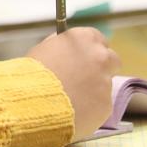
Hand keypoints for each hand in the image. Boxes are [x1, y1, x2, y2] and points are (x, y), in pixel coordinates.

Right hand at [27, 27, 121, 141]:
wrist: (35, 101)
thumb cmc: (34, 71)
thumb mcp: (44, 49)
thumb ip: (63, 46)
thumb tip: (69, 48)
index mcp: (84, 39)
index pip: (97, 38)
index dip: (89, 48)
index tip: (82, 56)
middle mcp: (100, 57)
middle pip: (112, 59)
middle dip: (102, 66)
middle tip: (84, 75)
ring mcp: (106, 81)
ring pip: (105, 83)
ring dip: (94, 87)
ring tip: (72, 96)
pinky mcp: (107, 104)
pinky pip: (101, 103)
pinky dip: (91, 105)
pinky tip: (74, 108)